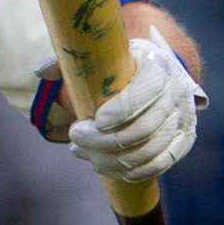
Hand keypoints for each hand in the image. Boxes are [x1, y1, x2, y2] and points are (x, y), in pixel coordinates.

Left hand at [66, 27, 207, 182]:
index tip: (95, 120)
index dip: (122, 110)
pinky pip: (159, 165)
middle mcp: (177, 93)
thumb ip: (70, 59)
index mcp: (158, 65)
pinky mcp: (182, 141)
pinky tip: (101, 165)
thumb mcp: (98, 53)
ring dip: (110, 158)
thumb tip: (41, 70)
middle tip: (74, 135)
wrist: (153, 72)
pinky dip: (128, 171)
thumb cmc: (118, 64)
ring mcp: (183, 120)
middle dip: (104, 140)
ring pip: (149, 151)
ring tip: (80, 150)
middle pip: (145, 129)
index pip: (147, 91)